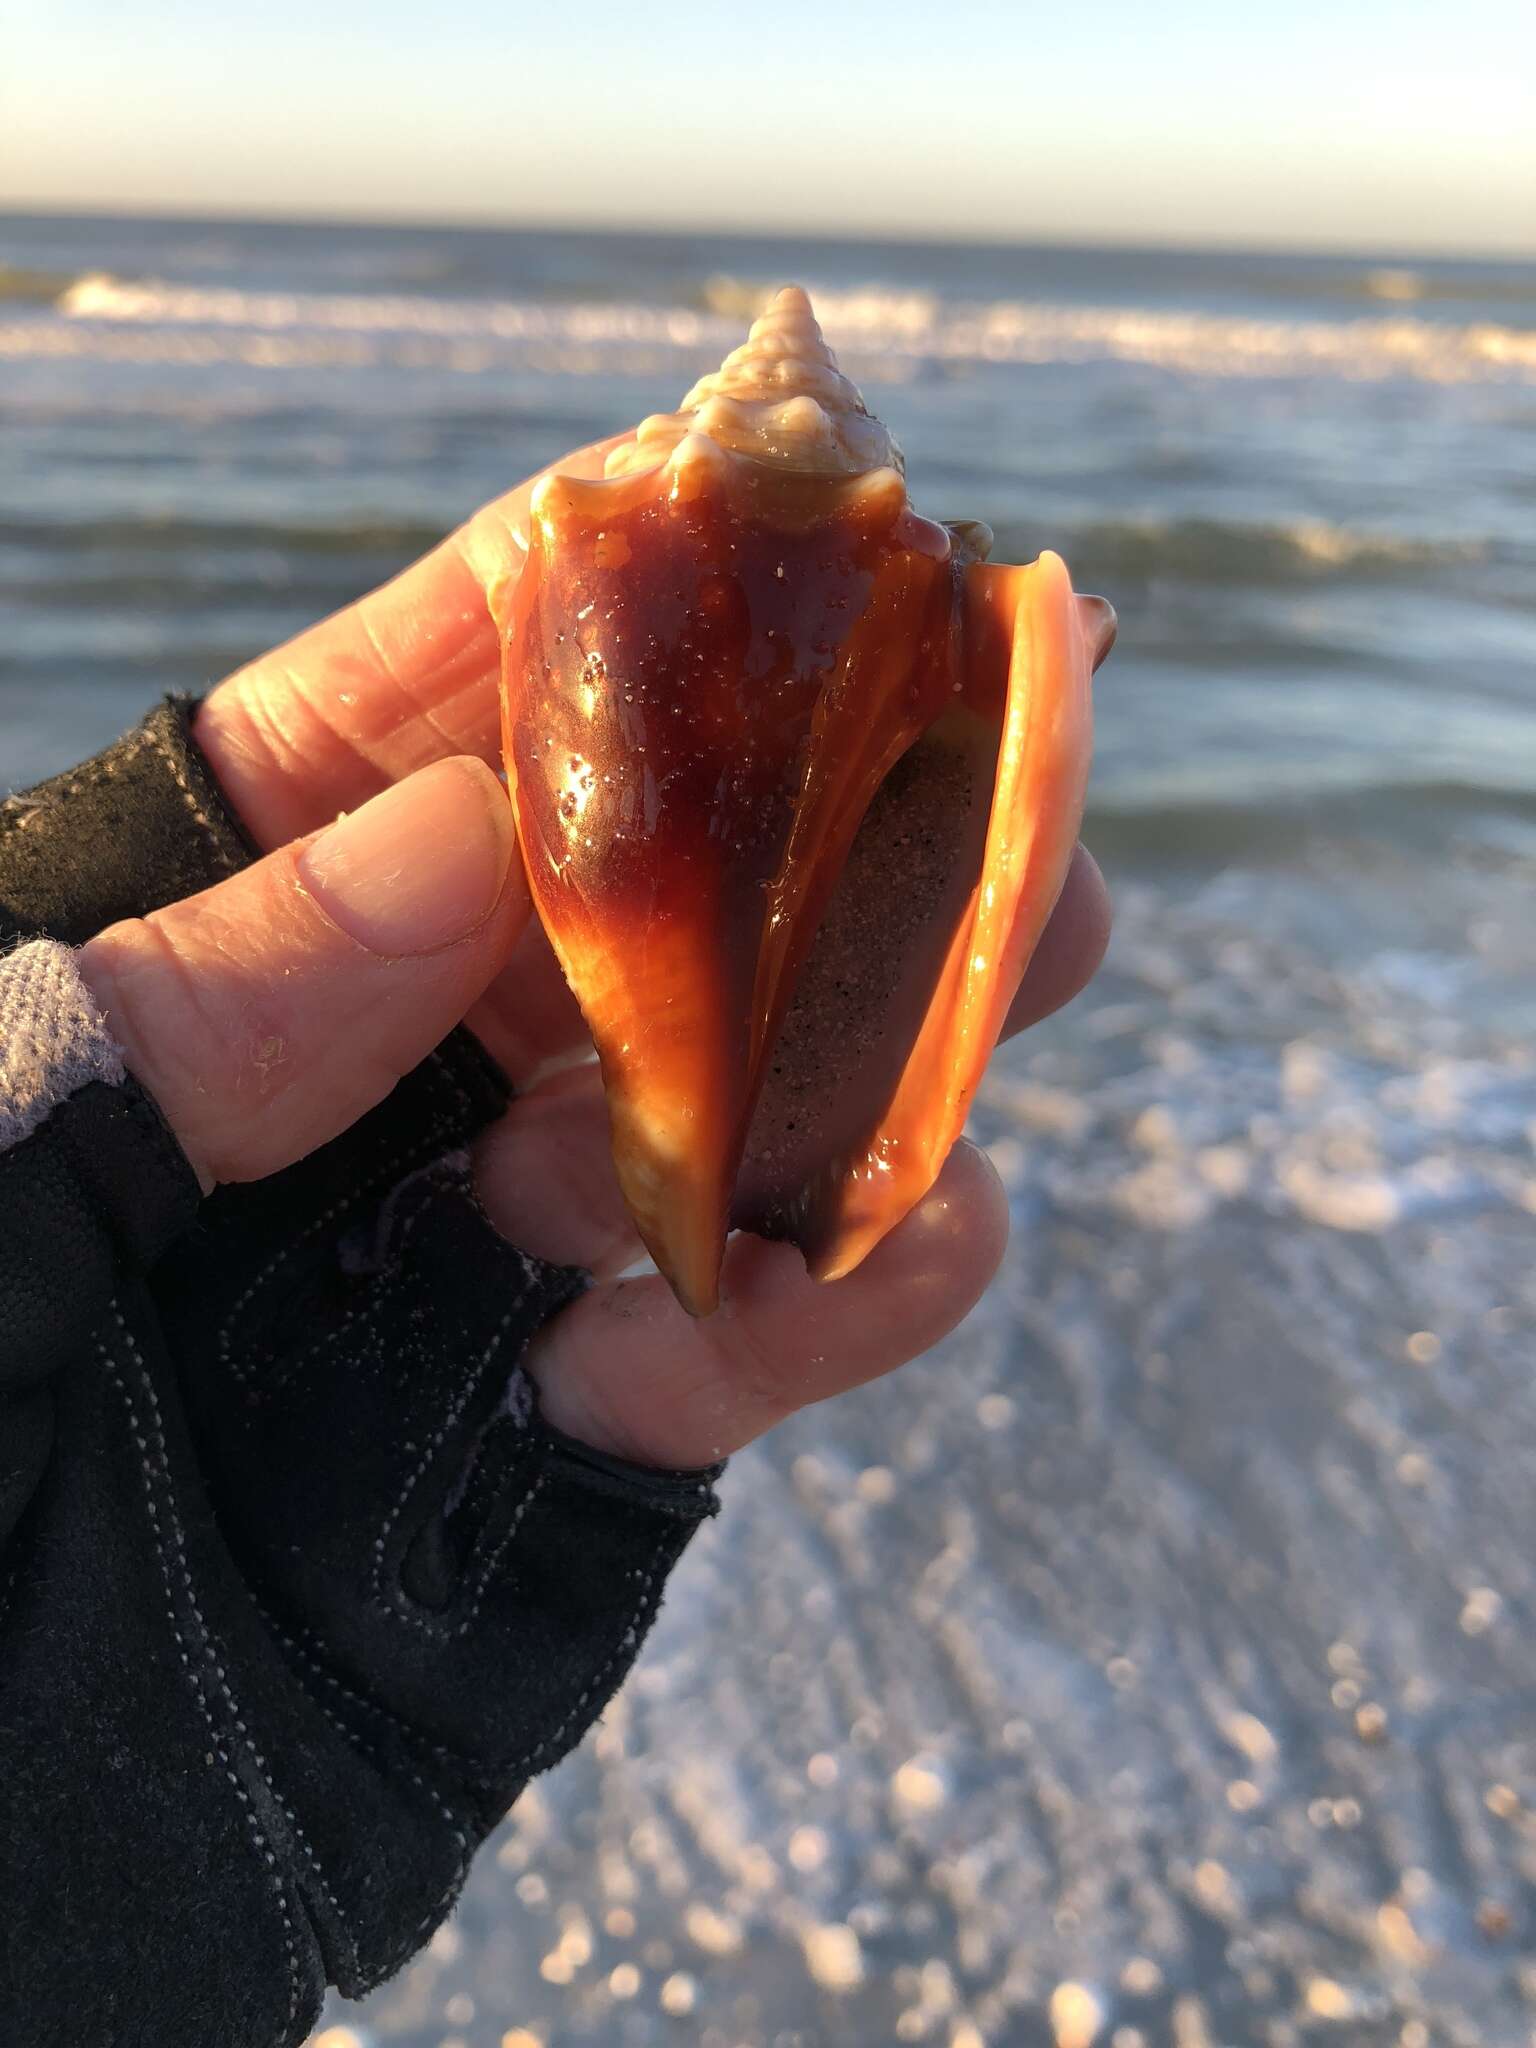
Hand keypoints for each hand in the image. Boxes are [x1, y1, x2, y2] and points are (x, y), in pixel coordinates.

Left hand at [86, 444, 1111, 1469]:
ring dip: (863, 1065)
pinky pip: (751, 1347)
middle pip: (628, 897)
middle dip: (817, 829)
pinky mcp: (570, 1452)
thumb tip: (463, 830)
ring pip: (742, 1106)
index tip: (771, 515)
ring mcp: (482, 1259)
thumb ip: (176, 1015)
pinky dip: (822, 1317)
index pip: (384, 728)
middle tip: (988, 778)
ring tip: (926, 1032)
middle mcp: (357, 1084)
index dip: (577, 608)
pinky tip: (786, 1303)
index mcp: (178, 964)